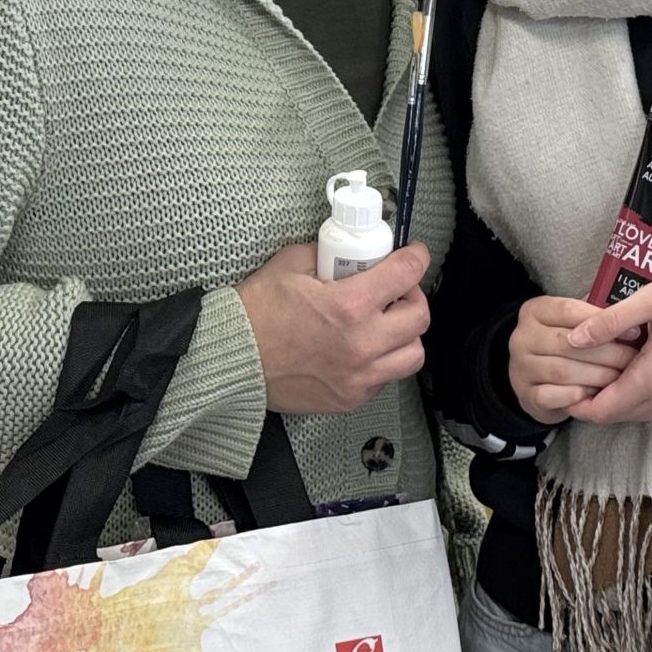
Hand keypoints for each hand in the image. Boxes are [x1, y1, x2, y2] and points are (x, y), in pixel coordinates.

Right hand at [238, 242, 429, 414]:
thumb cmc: (255, 314)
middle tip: (396, 291)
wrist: (231, 360)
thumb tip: (348, 252)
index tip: (414, 255)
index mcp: (349, 306)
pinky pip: (385, 378)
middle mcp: (361, 344)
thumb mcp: (291, 264)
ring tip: (385, 325)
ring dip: (404, 335)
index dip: (416, 258)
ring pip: (412, 355)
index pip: (406, 274)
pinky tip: (362, 349)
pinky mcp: (349, 399)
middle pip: (420, 318)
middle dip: (412, 297)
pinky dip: (382, 361)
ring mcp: (358, 377)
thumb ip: (327, 255)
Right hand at [507, 297, 637, 425]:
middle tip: (631, 360)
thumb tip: (631, 321)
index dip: (603, 320)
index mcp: (534, 311)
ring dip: (597, 376)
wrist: (537, 380)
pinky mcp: (526, 395)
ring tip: (620, 379)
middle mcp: (521, 337)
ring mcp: (520, 367)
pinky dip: (577, 395)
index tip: (633, 331)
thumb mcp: (575, 323)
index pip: (568, 310)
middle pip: (568, 343)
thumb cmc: (566, 347)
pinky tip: (595, 395)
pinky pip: (553, 396)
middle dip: (607, 353)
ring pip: (563, 371)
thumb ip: (595, 318)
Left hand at [561, 268, 651, 426]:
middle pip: (617, 415)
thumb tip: (574, 338)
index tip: (560, 383)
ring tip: (596, 368)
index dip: (577, 403)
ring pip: (636, 414)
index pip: (604, 409)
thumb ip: (611, 320)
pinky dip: (634, 396)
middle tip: (573, 373)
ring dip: (614, 398)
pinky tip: (627, 369)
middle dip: (592, 400)